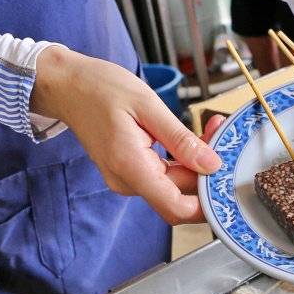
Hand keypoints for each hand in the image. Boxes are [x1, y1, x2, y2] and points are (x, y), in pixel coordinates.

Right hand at [29, 46, 223, 224]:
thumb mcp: (147, 105)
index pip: (175, 208)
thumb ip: (180, 139)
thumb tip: (210, 165)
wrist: (65, 85)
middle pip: (180, 194)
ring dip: (197, 162)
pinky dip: (183, 158)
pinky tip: (194, 137)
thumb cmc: (99, 88)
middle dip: (207, 172)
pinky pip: (164, 173)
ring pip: (175, 183)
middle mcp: (127, 180)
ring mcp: (127, 178)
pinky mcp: (131, 170)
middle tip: (221, 135)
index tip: (227, 185)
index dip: (206, 205)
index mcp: (130, 167)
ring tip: (211, 129)